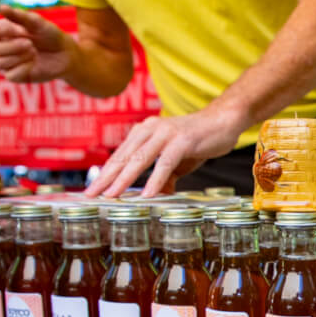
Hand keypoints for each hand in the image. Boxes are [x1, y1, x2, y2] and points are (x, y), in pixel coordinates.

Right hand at [0, 5, 71, 82]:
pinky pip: (10, 75)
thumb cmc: (49, 35)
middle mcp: (0, 46)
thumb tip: (1, 7)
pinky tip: (33, 63)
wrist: (64, 54)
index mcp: (0, 31)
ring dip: (18, 57)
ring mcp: (6, 62)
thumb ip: (19, 16)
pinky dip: (23, 68)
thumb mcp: (37, 23)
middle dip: (11, 46)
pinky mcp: (15, 76)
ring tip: (34, 52)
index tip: (14, 29)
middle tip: (30, 43)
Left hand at [85, 106, 246, 197]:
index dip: (105, 174)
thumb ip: (165, 177)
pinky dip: (156, 179)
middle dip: (106, 178)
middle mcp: (150, 129)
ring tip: (112, 196)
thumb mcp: (178, 161)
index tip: (92, 191)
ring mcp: (165, 133)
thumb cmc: (199, 140)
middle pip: (124, 157)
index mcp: (144, 132)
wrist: (224, 120)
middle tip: (91, 195)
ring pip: (139, 159)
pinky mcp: (182, 140)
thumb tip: (157, 196)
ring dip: (125, 179)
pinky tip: (148, 194)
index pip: (120, 156)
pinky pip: (165, 163)